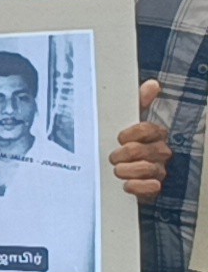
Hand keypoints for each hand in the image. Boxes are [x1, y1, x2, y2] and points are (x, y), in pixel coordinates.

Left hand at [110, 79, 171, 203]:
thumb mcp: (129, 122)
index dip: (131, 133)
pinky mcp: (153, 188)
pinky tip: (126, 185)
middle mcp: (160, 152)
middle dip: (123, 154)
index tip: (119, 138)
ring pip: (146, 169)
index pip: (148, 129)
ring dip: (126, 170)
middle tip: (112, 157)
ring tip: (116, 170)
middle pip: (142, 150)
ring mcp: (158, 170)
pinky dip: (137, 187)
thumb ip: (139, 103)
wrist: (120, 173)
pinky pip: (151, 188)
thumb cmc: (126, 144)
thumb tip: (152, 83)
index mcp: (155, 135)